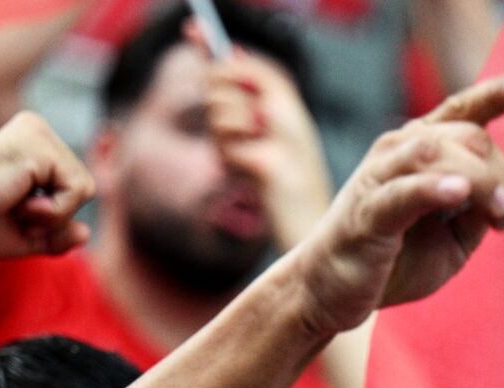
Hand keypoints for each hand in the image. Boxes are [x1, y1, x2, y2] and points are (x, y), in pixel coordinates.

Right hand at [0, 111, 93, 259]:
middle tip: (14, 211)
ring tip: (17, 207)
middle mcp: (36, 128)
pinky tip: (20, 203)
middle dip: (57, 214)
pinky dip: (55, 211)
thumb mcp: (27, 235)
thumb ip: (58, 234)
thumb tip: (86, 232)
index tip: (12, 211)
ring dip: (55, 215)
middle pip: (84, 186)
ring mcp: (38, 131)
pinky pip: (78, 190)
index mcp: (32, 142)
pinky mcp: (39, 144)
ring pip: (85, 188)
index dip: (52, 215)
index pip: (73, 187)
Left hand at [200, 36, 332, 250]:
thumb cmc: (289, 197)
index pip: (252, 64)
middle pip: (226, 81)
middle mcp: (291, 117)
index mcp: (291, 109)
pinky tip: (246, 180)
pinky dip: (228, 165)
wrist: (313, 240)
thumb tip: (227, 57)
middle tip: (226, 134)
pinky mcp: (271, 166)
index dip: (218, 50)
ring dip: (220, 141)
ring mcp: (283, 140)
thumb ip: (248, 106)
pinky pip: (226, 150)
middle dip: (213, 103)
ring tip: (240, 164)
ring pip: (220, 114)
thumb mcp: (270, 145)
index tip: (190, 31)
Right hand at [288, 71, 503, 337]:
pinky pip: (406, 191)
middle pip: (469, 137)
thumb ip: (482, 207)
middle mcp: (398, 150)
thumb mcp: (452, 238)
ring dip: (480, 180)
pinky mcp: (369, 211)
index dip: (498, 94)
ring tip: (497, 212)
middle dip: (500, 175)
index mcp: (421, 149)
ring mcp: (380, 177)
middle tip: (503, 219)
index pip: (464, 109)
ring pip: (441, 153)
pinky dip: (434, 187)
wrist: (328, 293)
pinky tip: (458, 192)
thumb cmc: (392, 263)